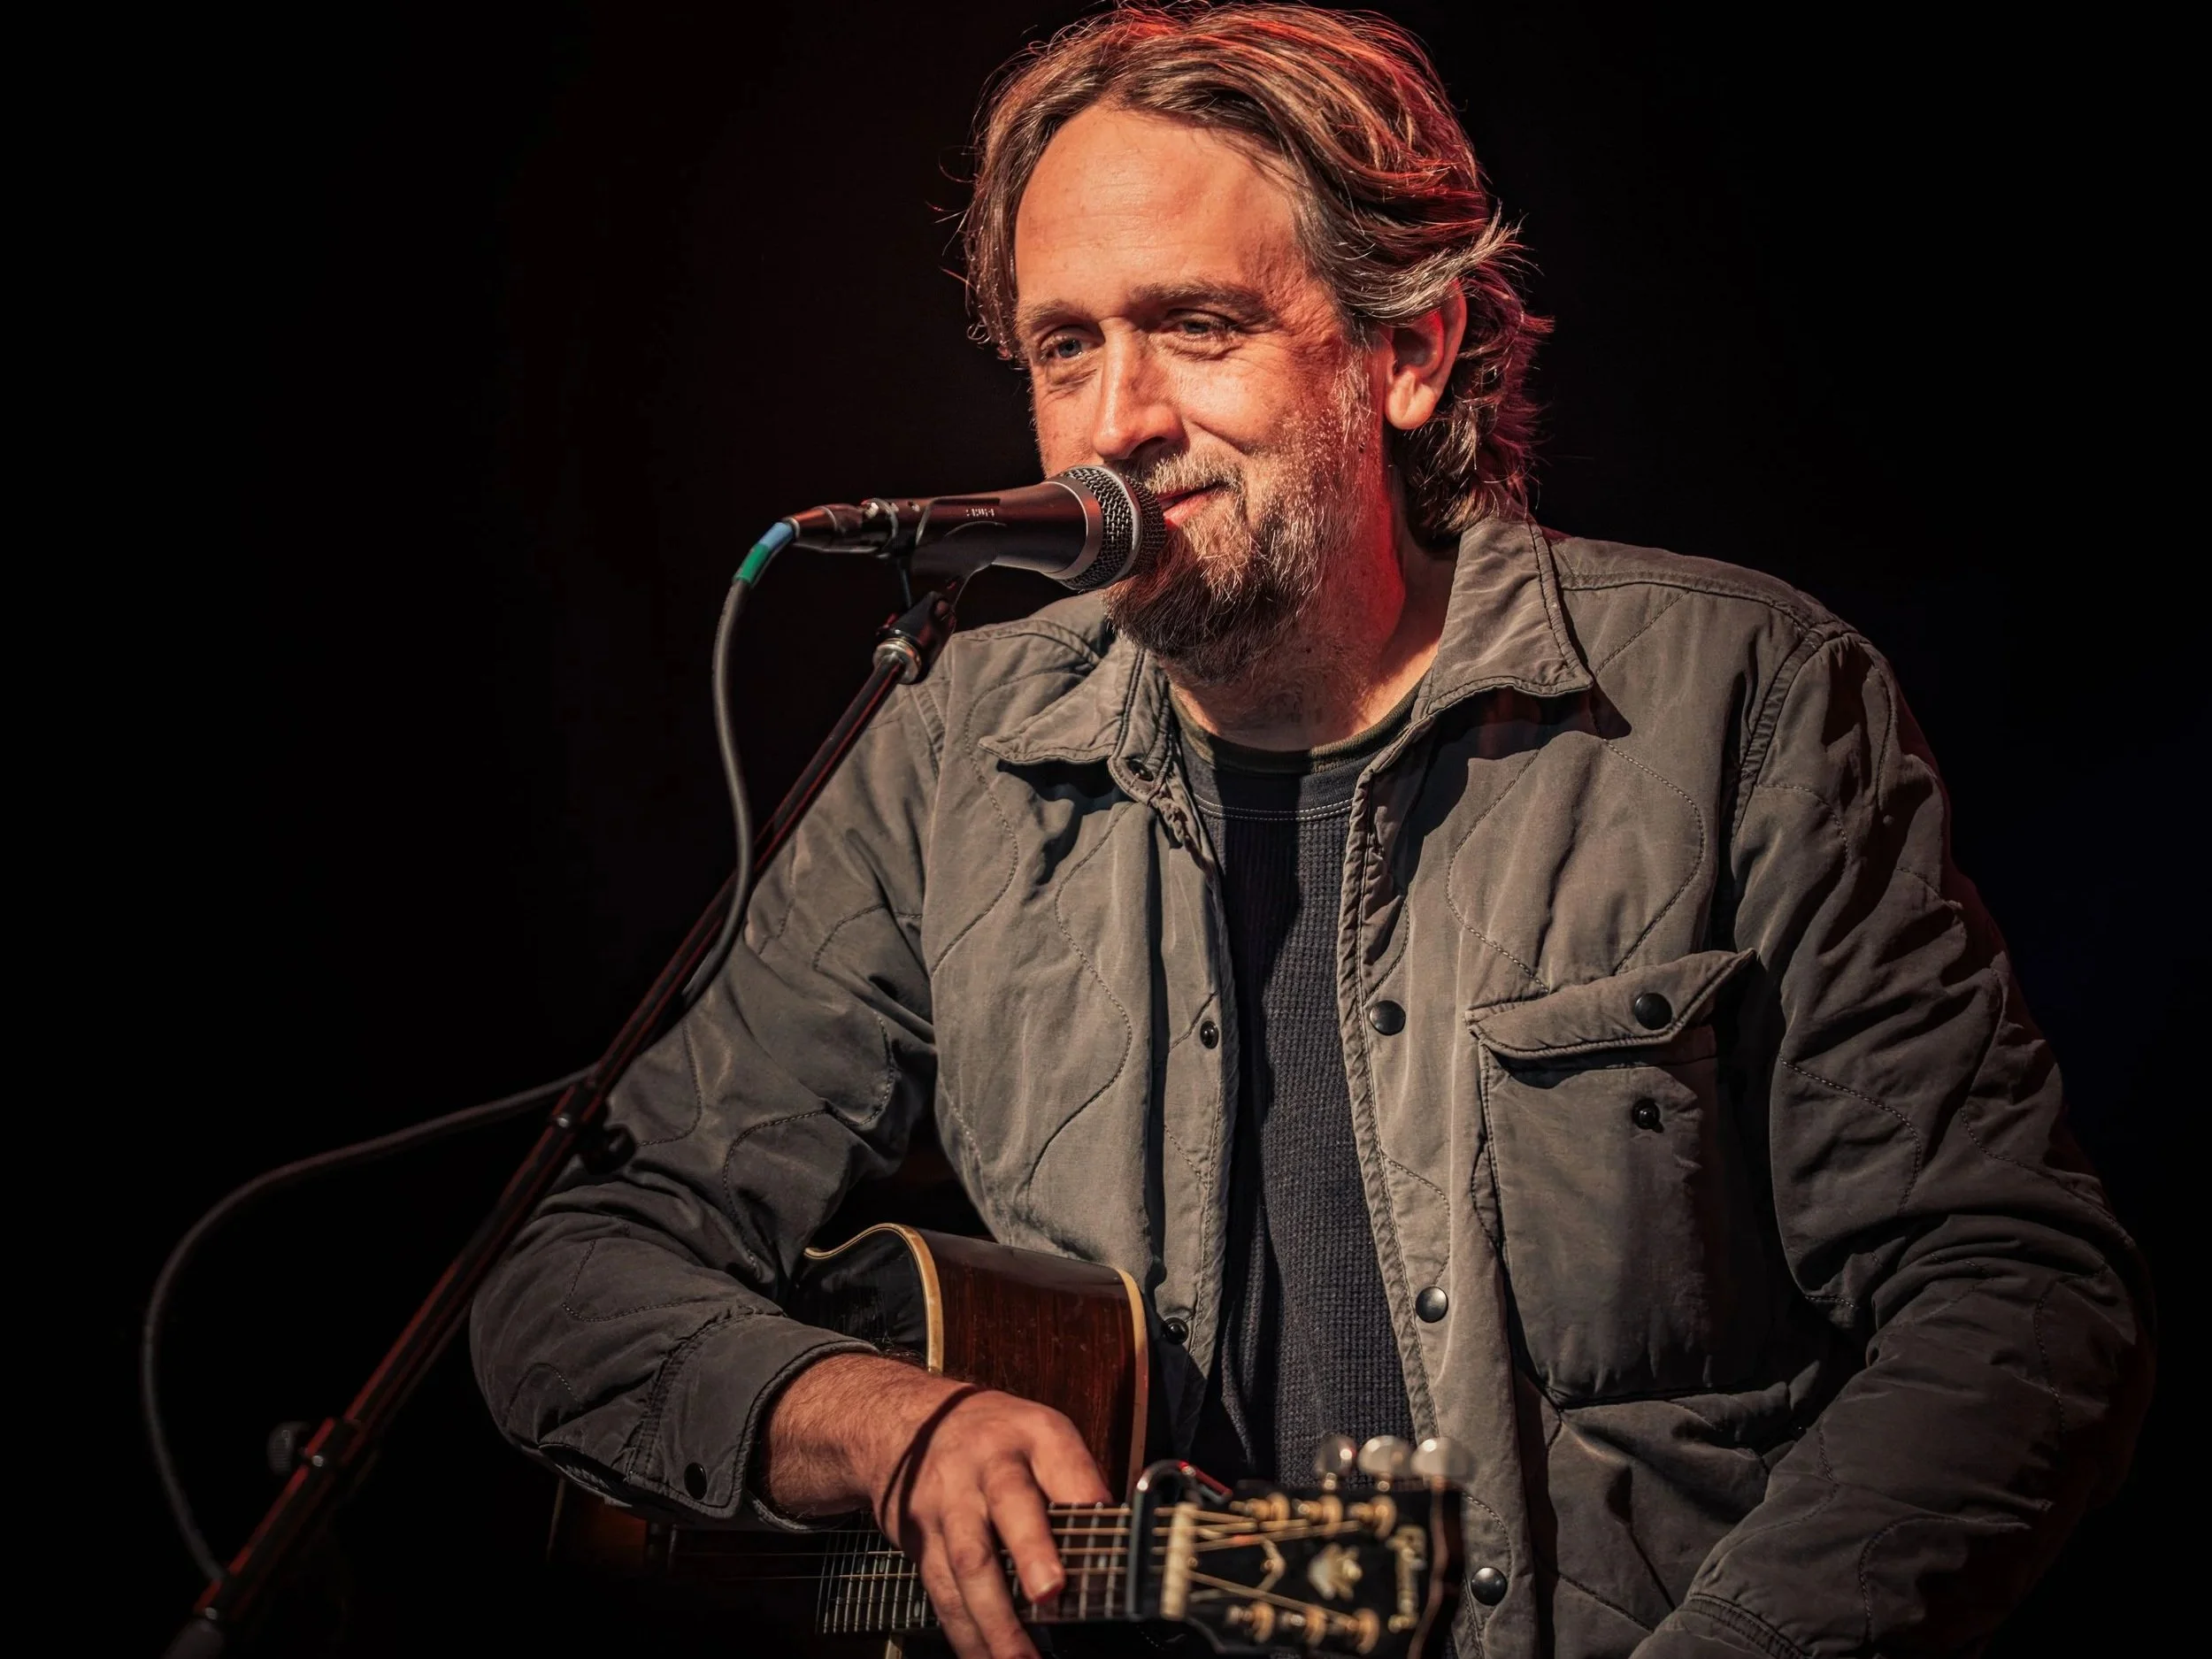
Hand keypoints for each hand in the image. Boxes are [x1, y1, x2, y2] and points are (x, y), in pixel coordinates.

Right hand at [762, 1352, 1111, 1658]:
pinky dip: (964, 1632)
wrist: (906, 1424)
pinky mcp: (921, 1539)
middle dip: (1030, 1551)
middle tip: (1050, 1594)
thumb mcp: (1044, 1437)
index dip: (1085, 1498)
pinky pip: (941, 1591)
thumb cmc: (997, 1440)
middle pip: (1009, 1504)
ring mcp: (949, 1503)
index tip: (1110, 1538)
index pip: (1066, 1464)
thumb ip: (1077, 1485)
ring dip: (995, 1618)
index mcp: (1033, 1435)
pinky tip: (984, 1657)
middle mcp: (988, 1465)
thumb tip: (1118, 1549)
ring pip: (968, 1561)